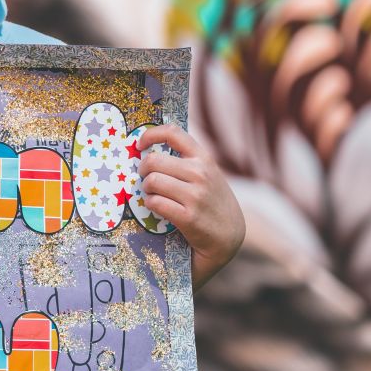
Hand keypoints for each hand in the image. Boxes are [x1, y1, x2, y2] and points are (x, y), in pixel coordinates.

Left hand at [135, 124, 244, 288]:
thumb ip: (187, 161)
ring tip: (152, 195)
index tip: (140, 145)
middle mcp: (201, 173)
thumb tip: (151, 150)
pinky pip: (155, 202)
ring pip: (151, 181)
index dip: (150, 134)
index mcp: (204, 159)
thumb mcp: (209, 175)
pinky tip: (156, 207)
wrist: (229, 237)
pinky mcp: (188, 217)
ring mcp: (195, 195)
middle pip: (153, 161)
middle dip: (143, 171)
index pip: (173, 133)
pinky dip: (149, 204)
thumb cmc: (213, 203)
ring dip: (145, 190)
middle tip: (146, 180)